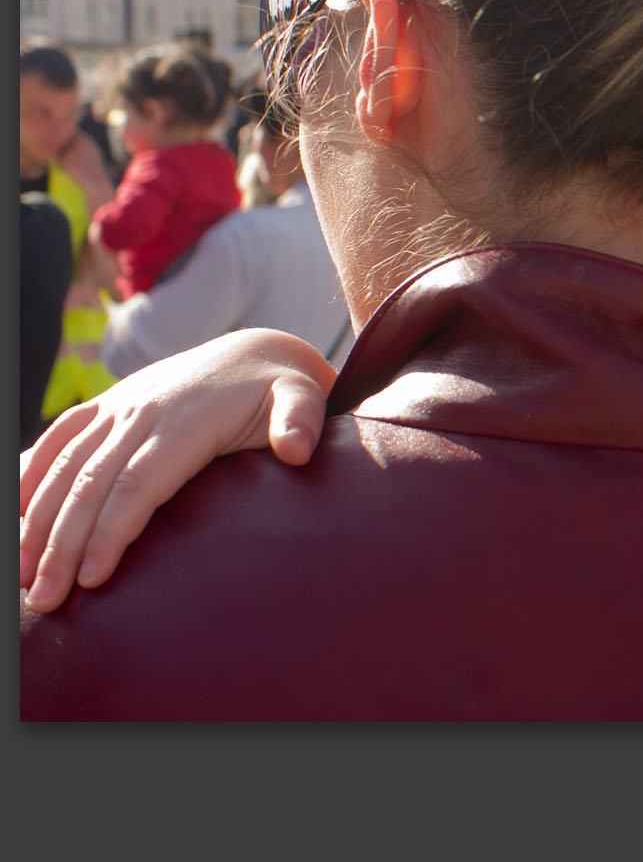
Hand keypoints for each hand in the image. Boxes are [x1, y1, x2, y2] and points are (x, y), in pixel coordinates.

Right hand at [19, 328, 335, 612]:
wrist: (255, 353)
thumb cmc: (281, 390)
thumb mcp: (304, 398)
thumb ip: (300, 421)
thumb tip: (297, 450)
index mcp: (185, 421)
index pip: (138, 484)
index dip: (111, 531)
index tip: (91, 579)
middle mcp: (141, 413)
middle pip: (91, 484)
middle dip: (62, 543)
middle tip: (45, 599)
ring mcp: (118, 407)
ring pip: (64, 466)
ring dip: (36, 521)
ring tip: (23, 575)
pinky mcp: (105, 406)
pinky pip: (57, 440)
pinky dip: (30, 477)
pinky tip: (16, 520)